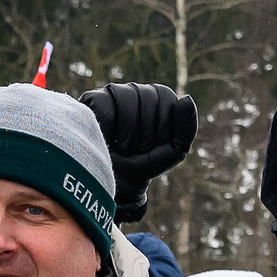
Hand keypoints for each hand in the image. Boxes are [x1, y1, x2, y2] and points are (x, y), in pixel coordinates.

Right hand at [82, 82, 197, 221]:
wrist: (116, 184)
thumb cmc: (144, 164)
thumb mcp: (173, 151)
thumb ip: (186, 128)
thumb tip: (187, 98)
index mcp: (156, 98)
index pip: (165, 96)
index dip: (163, 125)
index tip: (155, 144)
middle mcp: (134, 91)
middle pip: (147, 97)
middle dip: (146, 132)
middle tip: (137, 148)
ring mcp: (112, 94)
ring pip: (126, 99)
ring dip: (128, 133)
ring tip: (123, 147)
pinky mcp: (90, 101)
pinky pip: (103, 104)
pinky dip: (108, 128)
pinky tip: (106, 140)